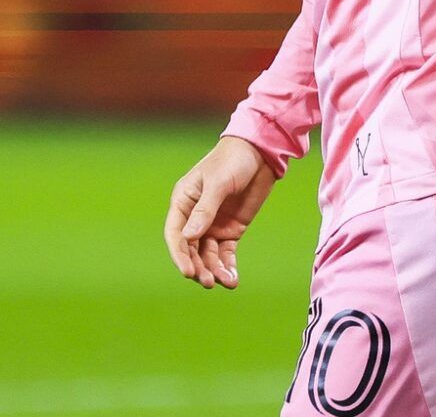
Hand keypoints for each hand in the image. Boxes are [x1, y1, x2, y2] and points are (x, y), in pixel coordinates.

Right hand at [164, 135, 277, 289]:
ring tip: (225, 282)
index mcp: (183, 202)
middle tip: (208, 282)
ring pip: (207, 255)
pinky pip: (225, 254)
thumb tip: (189, 237)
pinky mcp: (231, 231)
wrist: (260, 153)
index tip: (188, 272)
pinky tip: (233, 279)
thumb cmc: (232, 160)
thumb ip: (205, 210)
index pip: (175, 234)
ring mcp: (213, 225)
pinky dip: (228, 266)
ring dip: (213, 270)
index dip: (179, 255)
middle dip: (198, 267)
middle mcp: (194, 217)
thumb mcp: (218, 183)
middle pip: (190, 249)